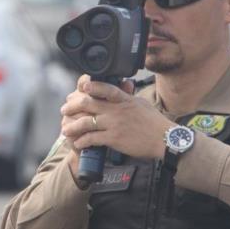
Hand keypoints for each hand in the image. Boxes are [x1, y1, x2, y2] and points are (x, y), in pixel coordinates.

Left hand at [60, 77, 174, 159]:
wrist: (165, 140)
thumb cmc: (155, 123)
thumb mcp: (141, 104)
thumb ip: (128, 97)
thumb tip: (122, 88)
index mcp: (124, 100)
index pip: (105, 88)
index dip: (92, 86)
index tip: (81, 86)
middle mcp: (117, 110)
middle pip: (88, 104)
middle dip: (73, 106)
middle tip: (65, 109)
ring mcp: (114, 124)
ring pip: (86, 122)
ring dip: (72, 126)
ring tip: (65, 129)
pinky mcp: (114, 139)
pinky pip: (92, 139)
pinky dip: (82, 141)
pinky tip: (77, 143)